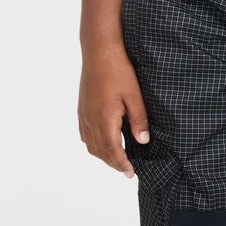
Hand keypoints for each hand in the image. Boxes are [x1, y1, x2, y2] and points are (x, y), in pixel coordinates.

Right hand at [78, 43, 151, 179]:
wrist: (99, 51)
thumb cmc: (119, 70)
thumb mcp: (134, 95)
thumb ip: (139, 119)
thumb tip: (143, 141)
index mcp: (105, 118)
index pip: (112, 150)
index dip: (122, 164)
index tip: (131, 173)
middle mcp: (91, 120)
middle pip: (100, 151)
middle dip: (113, 163)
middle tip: (127, 170)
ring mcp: (84, 114)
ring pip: (90, 144)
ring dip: (103, 155)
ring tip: (117, 159)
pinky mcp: (81, 108)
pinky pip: (84, 134)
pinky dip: (94, 144)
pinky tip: (102, 142)